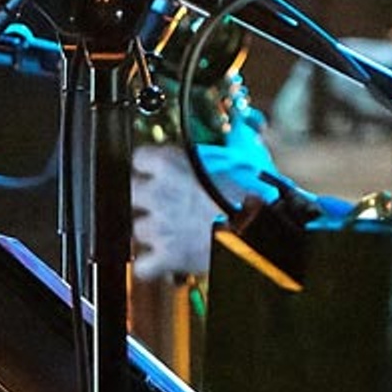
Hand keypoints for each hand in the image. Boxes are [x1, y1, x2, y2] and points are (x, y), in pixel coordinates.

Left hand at [128, 123, 289, 281]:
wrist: (260, 229)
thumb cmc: (254, 192)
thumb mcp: (241, 155)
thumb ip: (228, 143)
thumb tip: (244, 126)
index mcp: (169, 164)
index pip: (140, 158)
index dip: (149, 165)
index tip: (158, 169)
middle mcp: (157, 193)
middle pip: (131, 192)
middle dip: (144, 197)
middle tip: (163, 200)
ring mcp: (159, 226)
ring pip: (138, 229)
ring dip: (152, 230)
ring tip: (172, 230)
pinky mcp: (166, 257)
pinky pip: (143, 265)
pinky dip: (152, 266)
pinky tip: (165, 259)